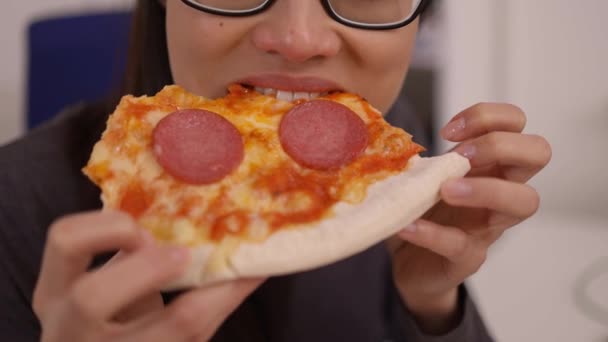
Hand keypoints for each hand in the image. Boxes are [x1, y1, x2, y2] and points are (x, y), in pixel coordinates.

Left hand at [33, 211, 263, 341]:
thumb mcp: (180, 338)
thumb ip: (213, 302)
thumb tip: (259, 263)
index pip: (180, 325)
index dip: (216, 292)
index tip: (245, 265)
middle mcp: (75, 335)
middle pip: (92, 297)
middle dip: (146, 264)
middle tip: (181, 253)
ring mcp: (51, 302)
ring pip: (66, 246)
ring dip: (113, 229)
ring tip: (146, 236)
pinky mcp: (47, 276)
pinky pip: (65, 234)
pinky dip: (101, 222)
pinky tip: (132, 232)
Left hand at [388, 103, 551, 331]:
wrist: (409, 264)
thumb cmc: (421, 210)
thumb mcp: (418, 174)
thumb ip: (414, 153)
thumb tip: (381, 127)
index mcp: (487, 164)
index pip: (516, 122)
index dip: (489, 116)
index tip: (448, 130)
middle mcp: (499, 190)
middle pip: (538, 152)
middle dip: (501, 144)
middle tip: (460, 155)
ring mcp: (488, 226)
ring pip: (525, 202)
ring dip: (486, 189)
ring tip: (445, 190)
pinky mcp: (467, 259)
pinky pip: (464, 246)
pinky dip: (434, 234)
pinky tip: (408, 227)